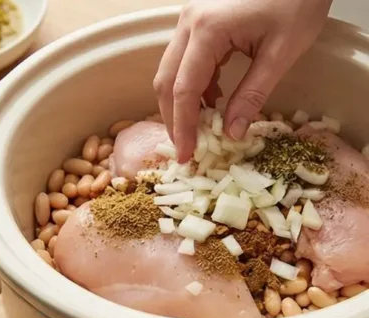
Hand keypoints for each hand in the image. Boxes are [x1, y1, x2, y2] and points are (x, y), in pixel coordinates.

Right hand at [154, 0, 332, 162]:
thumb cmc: (297, 0)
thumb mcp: (281, 52)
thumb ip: (253, 94)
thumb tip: (232, 133)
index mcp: (208, 31)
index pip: (184, 90)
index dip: (183, 127)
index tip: (186, 155)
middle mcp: (189, 23)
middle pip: (166, 81)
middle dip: (174, 118)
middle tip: (186, 148)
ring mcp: (189, 19)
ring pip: (169, 70)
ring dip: (180, 102)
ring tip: (199, 128)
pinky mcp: (197, 19)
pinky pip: (183, 59)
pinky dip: (191, 85)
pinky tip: (211, 101)